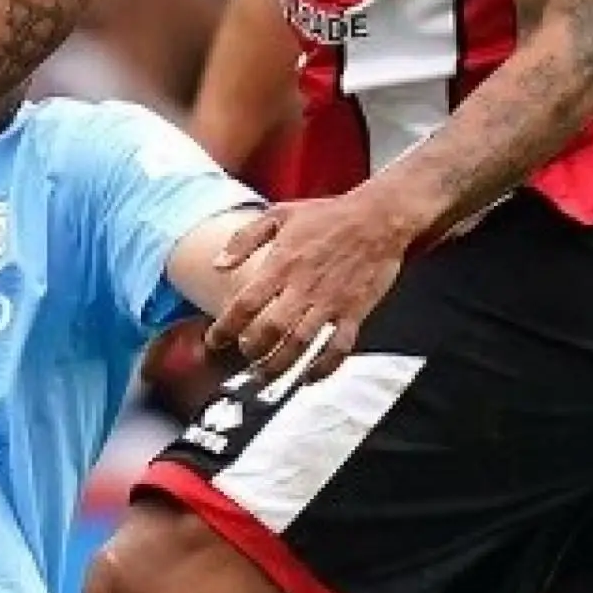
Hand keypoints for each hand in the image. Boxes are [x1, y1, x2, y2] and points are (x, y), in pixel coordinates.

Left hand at [206, 192, 408, 379]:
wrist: (379, 217)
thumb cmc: (328, 215)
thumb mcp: (280, 214)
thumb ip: (244, 239)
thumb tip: (217, 265)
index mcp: (282, 264)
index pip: (246, 304)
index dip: (225, 328)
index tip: (213, 341)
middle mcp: (304, 287)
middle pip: (271, 331)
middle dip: (253, 352)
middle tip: (245, 359)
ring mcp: (331, 302)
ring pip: (301, 344)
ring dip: (280, 366)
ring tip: (266, 378)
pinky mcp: (354, 312)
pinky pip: (339, 347)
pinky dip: (324, 367)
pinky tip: (309, 377)